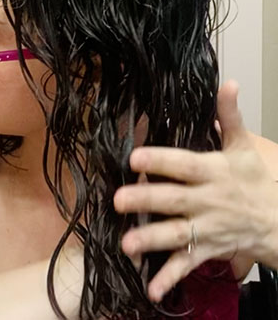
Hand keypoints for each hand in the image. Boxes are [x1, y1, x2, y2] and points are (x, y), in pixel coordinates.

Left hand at [113, 80, 277, 301]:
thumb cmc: (254, 181)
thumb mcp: (244, 147)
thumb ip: (230, 116)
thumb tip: (228, 83)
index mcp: (213, 172)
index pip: (184, 164)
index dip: (161, 160)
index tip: (135, 156)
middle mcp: (207, 201)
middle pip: (173, 200)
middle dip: (146, 200)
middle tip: (119, 200)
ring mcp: (206, 228)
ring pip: (176, 234)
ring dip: (151, 240)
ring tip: (126, 245)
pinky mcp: (206, 250)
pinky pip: (186, 265)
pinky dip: (169, 278)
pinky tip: (151, 289)